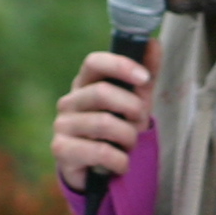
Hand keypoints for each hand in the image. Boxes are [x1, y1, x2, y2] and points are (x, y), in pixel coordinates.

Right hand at [51, 49, 153, 188]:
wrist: (99, 171)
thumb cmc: (117, 130)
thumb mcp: (135, 103)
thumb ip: (145, 76)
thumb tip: (153, 43)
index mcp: (85, 84)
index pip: (94, 62)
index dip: (120, 65)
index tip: (144, 77)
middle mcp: (69, 101)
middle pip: (102, 92)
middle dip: (132, 108)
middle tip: (140, 122)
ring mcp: (62, 125)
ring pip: (104, 124)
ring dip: (128, 138)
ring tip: (129, 145)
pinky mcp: (61, 150)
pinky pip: (100, 151)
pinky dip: (120, 160)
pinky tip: (120, 164)